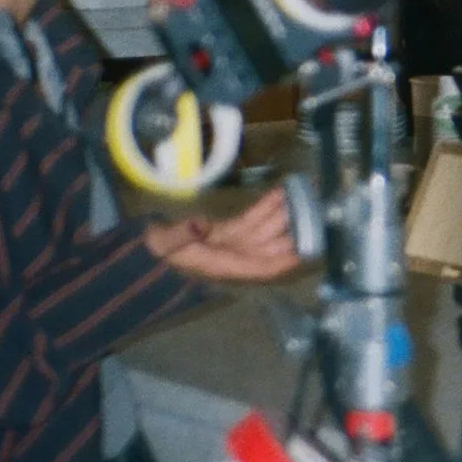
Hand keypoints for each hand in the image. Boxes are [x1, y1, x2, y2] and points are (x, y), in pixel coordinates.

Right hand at [146, 187, 300, 282]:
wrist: (145, 250)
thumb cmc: (154, 251)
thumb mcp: (162, 245)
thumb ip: (179, 235)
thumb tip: (198, 225)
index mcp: (222, 265)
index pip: (260, 267)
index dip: (282, 261)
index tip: (305, 250)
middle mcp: (234, 256)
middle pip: (271, 246)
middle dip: (293, 232)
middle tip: (315, 213)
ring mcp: (233, 243)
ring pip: (266, 230)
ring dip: (284, 214)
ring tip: (305, 196)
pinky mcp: (229, 231)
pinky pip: (253, 219)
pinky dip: (267, 206)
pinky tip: (282, 193)